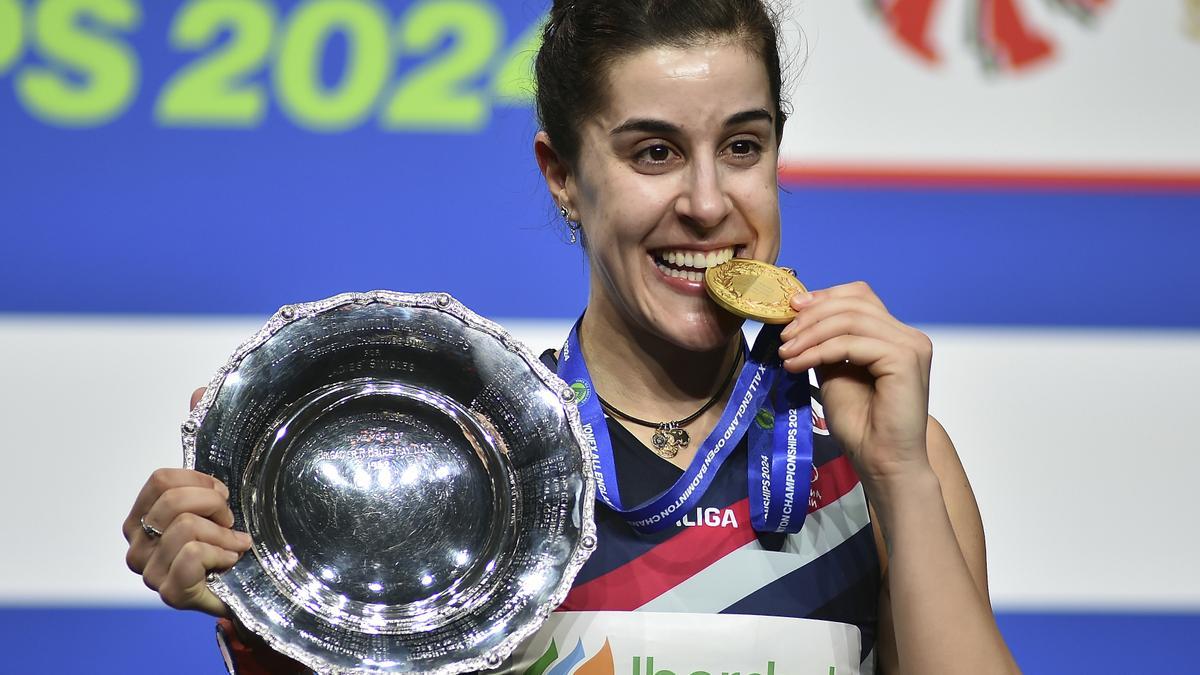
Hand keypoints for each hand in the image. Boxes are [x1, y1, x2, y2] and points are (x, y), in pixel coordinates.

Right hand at [122, 388, 251, 616]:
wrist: (255, 585)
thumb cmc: (231, 538)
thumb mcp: (219, 487)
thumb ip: (204, 440)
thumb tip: (198, 390)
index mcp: (141, 516)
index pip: (162, 479)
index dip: (201, 481)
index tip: (223, 495)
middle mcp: (137, 544)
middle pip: (174, 500)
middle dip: (216, 506)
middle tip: (230, 523)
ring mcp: (149, 572)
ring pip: (187, 527)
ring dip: (224, 536)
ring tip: (234, 546)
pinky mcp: (169, 593)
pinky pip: (195, 555)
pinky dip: (224, 554)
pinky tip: (232, 562)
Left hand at [777, 281, 933, 487]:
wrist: (881, 461)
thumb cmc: (862, 425)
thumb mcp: (835, 373)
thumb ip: (827, 345)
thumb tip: (800, 320)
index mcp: (895, 336)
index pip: (859, 296)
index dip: (823, 297)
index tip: (791, 309)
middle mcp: (908, 336)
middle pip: (853, 303)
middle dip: (811, 316)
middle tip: (783, 337)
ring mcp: (910, 346)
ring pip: (850, 319)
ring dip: (810, 334)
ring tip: (786, 353)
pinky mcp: (904, 359)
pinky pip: (851, 343)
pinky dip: (819, 351)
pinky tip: (798, 364)